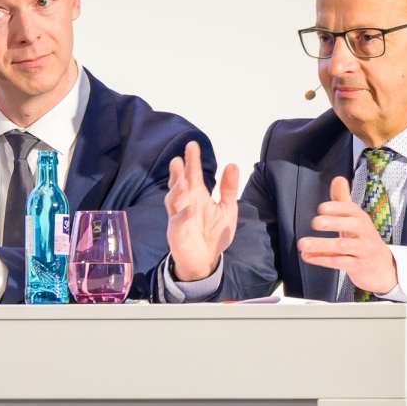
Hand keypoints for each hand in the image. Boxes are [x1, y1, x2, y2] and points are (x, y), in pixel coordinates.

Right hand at [164, 141, 239, 281]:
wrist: (205, 261)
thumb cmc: (213, 234)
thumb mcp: (227, 209)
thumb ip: (229, 189)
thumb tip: (232, 165)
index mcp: (198, 196)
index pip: (194, 174)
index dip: (193, 160)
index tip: (192, 145)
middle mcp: (186, 203)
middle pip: (179, 184)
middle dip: (178, 172)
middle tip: (179, 159)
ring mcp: (178, 217)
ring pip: (173, 200)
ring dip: (176, 190)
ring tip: (182, 181)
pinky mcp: (176, 233)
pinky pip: (177, 222)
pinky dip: (182, 215)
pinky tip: (189, 209)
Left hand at [296, 176, 396, 295]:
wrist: (383, 267)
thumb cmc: (364, 240)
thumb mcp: (355, 220)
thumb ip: (343, 201)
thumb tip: (338, 179)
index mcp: (361, 219)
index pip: (351, 210)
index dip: (337, 208)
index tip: (322, 208)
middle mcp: (364, 233)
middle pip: (350, 226)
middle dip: (333, 223)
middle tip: (315, 222)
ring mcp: (362, 250)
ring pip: (342, 246)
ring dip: (321, 244)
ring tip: (303, 243)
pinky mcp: (357, 266)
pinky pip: (339, 262)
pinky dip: (322, 260)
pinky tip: (308, 256)